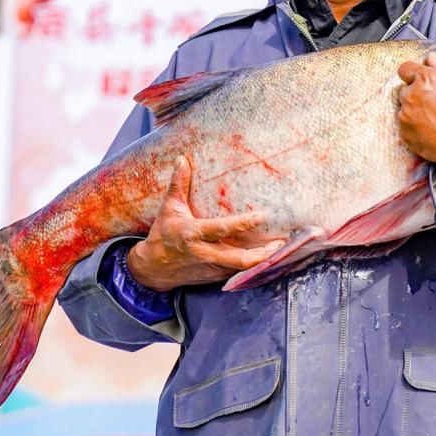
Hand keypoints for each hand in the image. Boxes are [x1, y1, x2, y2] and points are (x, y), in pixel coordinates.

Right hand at [126, 155, 284, 290]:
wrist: (153, 269)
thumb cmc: (163, 234)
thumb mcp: (169, 208)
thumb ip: (178, 184)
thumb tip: (182, 159)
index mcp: (193, 234)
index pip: (221, 229)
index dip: (242, 224)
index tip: (261, 216)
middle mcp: (204, 253)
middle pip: (237, 259)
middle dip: (261, 253)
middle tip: (281, 241)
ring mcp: (211, 267)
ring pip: (241, 268)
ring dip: (263, 261)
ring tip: (282, 248)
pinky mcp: (215, 276)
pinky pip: (238, 272)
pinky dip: (254, 265)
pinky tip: (269, 256)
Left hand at [397, 51, 435, 185]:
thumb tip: (430, 58)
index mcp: (426, 79)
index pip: (405, 68)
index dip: (414, 74)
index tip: (421, 81)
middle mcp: (411, 95)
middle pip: (405, 89)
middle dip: (416, 94)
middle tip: (435, 104)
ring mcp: (405, 116)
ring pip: (405, 108)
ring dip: (415, 111)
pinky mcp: (404, 133)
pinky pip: (405, 125)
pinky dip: (415, 127)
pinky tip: (432, 131)